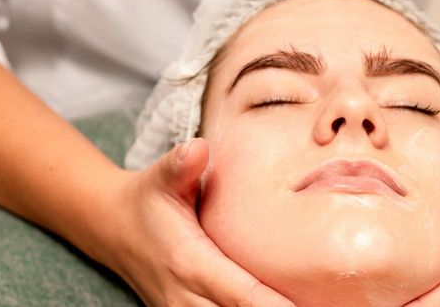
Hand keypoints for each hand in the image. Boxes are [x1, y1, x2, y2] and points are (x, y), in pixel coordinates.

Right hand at [107, 138, 293, 305]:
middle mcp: (183, 297)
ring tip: (309, 306)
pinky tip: (284, 306)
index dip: (272, 305)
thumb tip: (198, 148)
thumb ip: (181, 165)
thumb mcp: (161, 177)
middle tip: (326, 305)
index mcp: (188, 262)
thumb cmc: (148, 199)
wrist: (113, 226)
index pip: (239, 294)